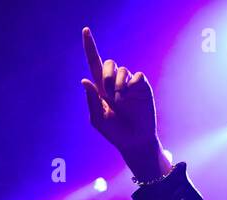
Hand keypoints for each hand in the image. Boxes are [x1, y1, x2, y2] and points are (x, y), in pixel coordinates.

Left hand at [80, 27, 171, 181]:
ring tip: (119, 101)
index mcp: (101, 88)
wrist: (134, 141)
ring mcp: (129, 84)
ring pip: (121, 70)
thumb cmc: (115, 133)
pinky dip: (130, 85)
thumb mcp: (98, 119)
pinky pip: (136, 76)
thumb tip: (84, 80)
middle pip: (108, 63)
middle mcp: (115, 82)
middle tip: (106, 93)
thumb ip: (91, 100)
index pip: (94, 63)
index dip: (90, 47)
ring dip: (117, 84)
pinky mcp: (142, 87)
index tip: (85, 30)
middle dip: (105, 75)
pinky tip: (129, 97)